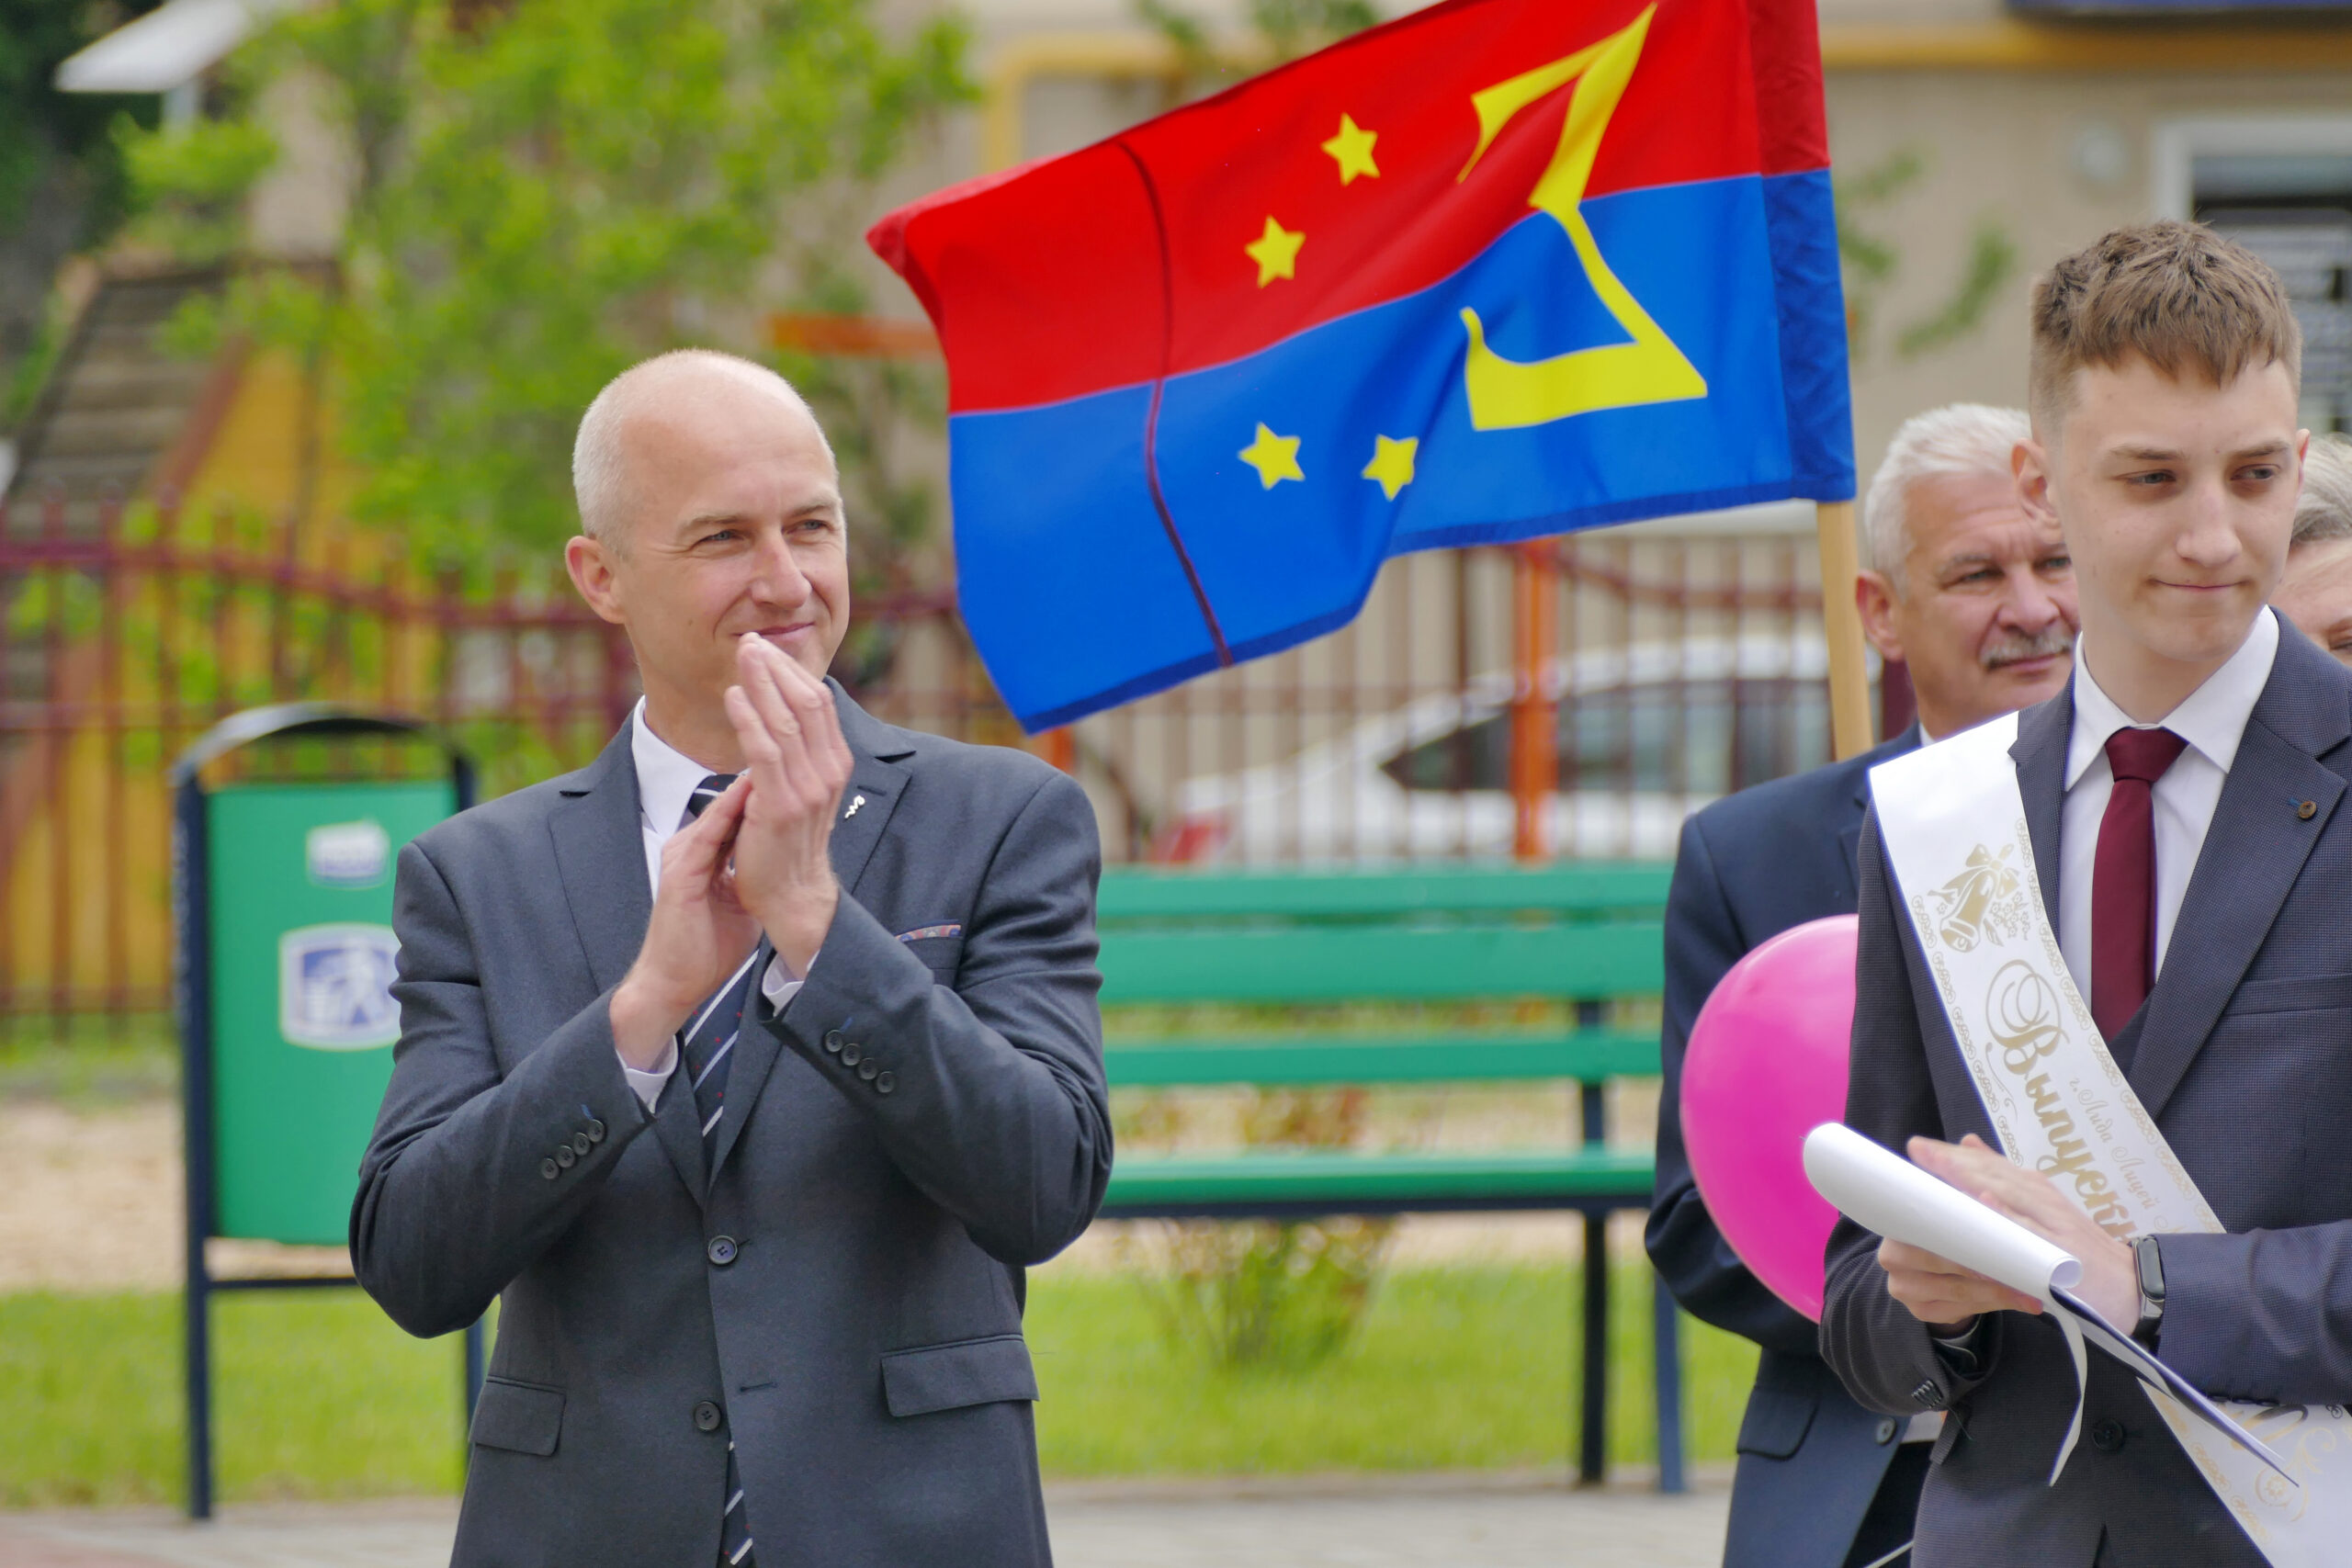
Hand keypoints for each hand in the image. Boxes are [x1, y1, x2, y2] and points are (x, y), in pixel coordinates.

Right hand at [611, 774, 759, 1069]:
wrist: (673, 982)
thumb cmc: (709, 947)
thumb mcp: (739, 901)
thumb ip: (754, 874)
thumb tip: (783, 862)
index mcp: (705, 852)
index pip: (740, 811)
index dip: (769, 790)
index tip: (799, 769)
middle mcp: (691, 846)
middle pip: (730, 803)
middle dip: (759, 778)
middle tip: (788, 748)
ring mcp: (683, 856)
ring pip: (719, 811)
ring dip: (746, 785)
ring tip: (772, 756)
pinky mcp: (681, 873)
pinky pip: (707, 835)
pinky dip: (729, 813)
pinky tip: (750, 794)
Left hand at [724, 633, 852, 975]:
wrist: (793, 896)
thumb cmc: (788, 844)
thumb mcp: (803, 791)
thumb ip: (798, 756)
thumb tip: (781, 717)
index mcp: (835, 764)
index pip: (818, 702)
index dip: (792, 671)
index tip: (766, 649)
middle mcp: (828, 772)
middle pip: (806, 702)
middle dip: (776, 668)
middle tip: (750, 641)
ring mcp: (807, 789)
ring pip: (786, 720)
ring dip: (761, 683)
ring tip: (741, 655)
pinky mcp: (780, 805)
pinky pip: (765, 752)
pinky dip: (749, 720)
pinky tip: (734, 697)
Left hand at [1874, 1134, 2138, 1332]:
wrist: (2133, 1289)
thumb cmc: (2079, 1253)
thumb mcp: (2042, 1212)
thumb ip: (2005, 1180)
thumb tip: (1969, 1143)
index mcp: (2038, 1191)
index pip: (1991, 1167)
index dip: (1955, 1156)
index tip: (1919, 1147)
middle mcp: (2046, 1201)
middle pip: (1995, 1175)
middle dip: (1955, 1162)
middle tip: (1918, 1150)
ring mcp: (2055, 1225)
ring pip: (2010, 1196)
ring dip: (1974, 1180)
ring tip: (1939, 1165)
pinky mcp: (2064, 1253)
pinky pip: (2031, 1232)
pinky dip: (2009, 1217)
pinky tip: (1983, 1204)